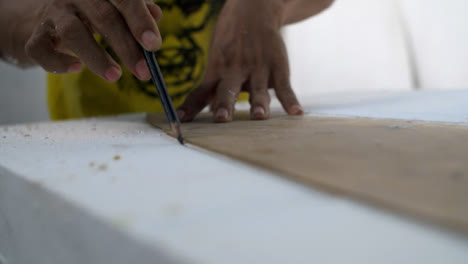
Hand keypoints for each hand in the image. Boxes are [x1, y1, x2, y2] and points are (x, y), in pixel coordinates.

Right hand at [22, 0, 162, 81]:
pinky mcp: (35, 34)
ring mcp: (53, 13)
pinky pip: (42, 48)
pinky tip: (76, 68)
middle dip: (127, 47)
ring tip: (115, 75)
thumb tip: (156, 16)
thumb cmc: (91, 12)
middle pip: (103, 17)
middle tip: (143, 72)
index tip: (153, 45)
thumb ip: (136, 10)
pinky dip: (58, 62)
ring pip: (73, 32)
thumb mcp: (115, 7)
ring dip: (97, 57)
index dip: (140, 21)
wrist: (45, 15)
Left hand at [177, 0, 303, 122]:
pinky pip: (284, 86)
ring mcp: (258, 68)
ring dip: (257, 103)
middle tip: (221, 118)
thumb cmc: (231, 43)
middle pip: (228, 90)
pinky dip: (290, 100)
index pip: (200, 92)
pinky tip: (296, 113)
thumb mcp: (216, 60)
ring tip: (258, 115)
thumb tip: (201, 112)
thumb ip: (211, 87)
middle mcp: (235, 70)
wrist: (255, 10)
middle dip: (224, 104)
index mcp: (216, 69)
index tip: (180, 121)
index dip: (190, 107)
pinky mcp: (277, 67)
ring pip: (257, 89)